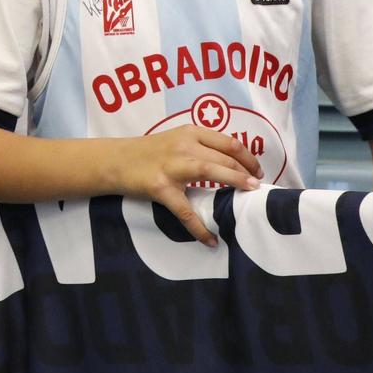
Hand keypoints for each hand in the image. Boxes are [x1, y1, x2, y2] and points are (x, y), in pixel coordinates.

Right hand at [116, 127, 262, 245]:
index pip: (228, 142)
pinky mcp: (161, 188)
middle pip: (224, 157)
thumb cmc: (148, 152)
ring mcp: (172, 166)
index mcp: (190, 132)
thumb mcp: (176, 139)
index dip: (248, 157)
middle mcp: (184, 146)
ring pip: (211, 172)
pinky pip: (185, 211)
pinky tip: (210, 240)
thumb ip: (200, 147)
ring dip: (235, 182)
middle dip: (246, 172)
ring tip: (249, 193)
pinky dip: (200, 228)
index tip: (256, 171)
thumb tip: (232, 165)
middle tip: (256, 186)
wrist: (115, 161)